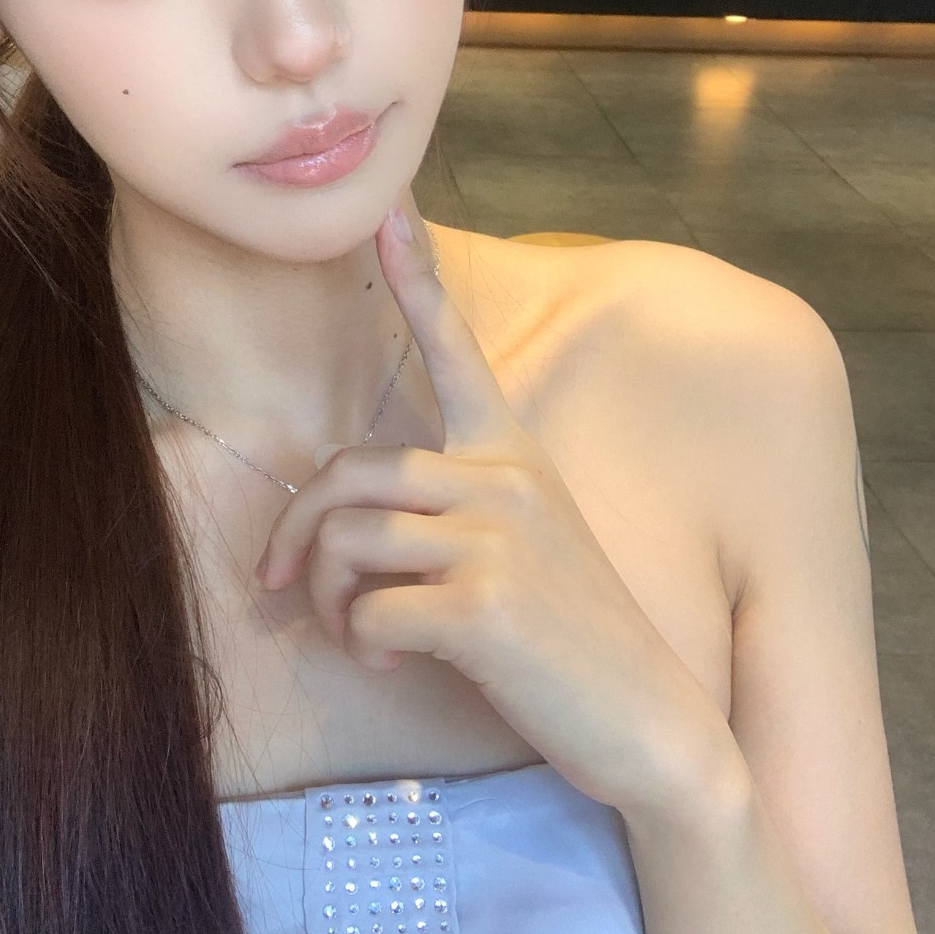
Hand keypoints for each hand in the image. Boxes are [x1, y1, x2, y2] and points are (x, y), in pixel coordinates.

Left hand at [255, 188, 736, 819]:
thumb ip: (447, 514)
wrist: (649, 724)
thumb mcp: (522, 546)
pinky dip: (361, 643)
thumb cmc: (569, 635)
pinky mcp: (485, 604)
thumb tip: (341, 533)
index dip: (415, 276)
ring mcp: (498, 537)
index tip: (384, 209)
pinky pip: (369, 609)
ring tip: (360, 633)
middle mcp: (505, 478)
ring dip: (328, 599)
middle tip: (285, 586)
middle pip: (349, 472)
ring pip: (347, 538)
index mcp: (513, 452)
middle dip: (297, 532)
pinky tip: (395, 663)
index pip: (456, 350)